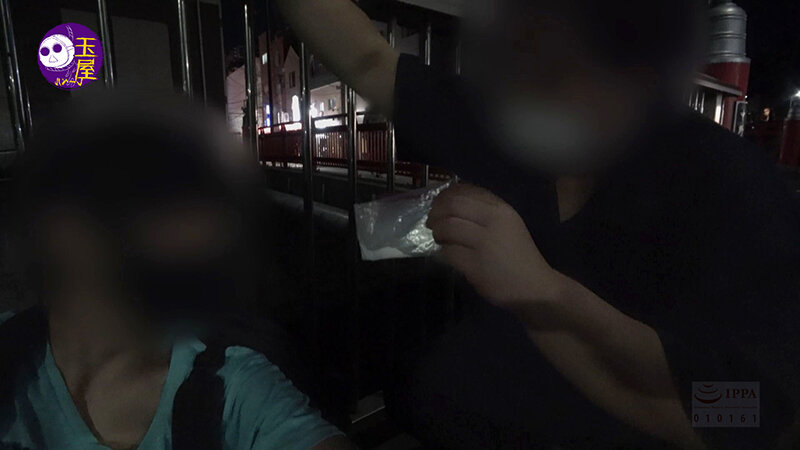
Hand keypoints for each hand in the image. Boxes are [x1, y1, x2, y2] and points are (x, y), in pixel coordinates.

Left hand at [426, 183, 561, 307]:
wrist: (534, 287)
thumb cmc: (519, 255)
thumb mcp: (508, 224)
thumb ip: (485, 211)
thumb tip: (452, 200)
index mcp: (502, 210)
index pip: (466, 192)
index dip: (446, 195)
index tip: (439, 203)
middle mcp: (493, 222)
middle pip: (453, 206)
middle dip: (436, 212)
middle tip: (432, 221)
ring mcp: (483, 244)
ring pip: (447, 227)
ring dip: (437, 232)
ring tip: (439, 237)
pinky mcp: (475, 266)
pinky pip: (449, 252)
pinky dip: (443, 251)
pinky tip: (447, 254)